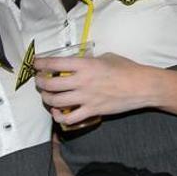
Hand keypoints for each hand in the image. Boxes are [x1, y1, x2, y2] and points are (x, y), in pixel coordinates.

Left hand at [36, 52, 151, 125]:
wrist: (141, 86)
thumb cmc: (127, 69)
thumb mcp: (106, 57)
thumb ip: (90, 60)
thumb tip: (79, 62)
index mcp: (85, 65)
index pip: (55, 63)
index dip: (40, 63)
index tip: (35, 63)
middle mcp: (82, 81)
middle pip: (50, 84)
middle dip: (40, 82)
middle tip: (39, 80)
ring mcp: (86, 98)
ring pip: (55, 101)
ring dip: (46, 98)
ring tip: (46, 95)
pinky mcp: (92, 111)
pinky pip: (69, 118)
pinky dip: (59, 117)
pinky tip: (58, 113)